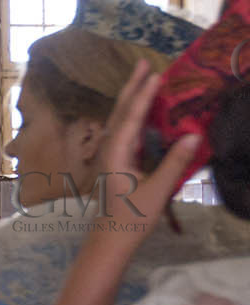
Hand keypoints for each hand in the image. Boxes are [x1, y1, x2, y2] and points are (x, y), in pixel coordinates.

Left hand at [38, 63, 202, 304]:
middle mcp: (110, 150)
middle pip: (121, 112)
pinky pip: (126, 132)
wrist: (110, 240)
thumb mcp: (158, 190)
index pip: (132, 117)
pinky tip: (145, 112)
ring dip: (133, 99)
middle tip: (145, 63)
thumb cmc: (132, 218)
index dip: (144, 94)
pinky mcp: (116, 164)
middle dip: (133, 88)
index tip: (155, 72)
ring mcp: (111, 156)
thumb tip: (193, 134)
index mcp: (117, 153)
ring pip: (122, 121)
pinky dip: (136, 116)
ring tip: (146, 79)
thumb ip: (175, 163)